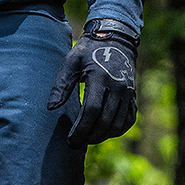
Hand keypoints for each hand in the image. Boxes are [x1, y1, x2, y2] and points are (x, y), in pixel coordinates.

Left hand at [49, 25, 137, 145]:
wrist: (116, 40)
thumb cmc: (88, 51)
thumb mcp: (71, 62)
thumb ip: (61, 84)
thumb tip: (51, 108)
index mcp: (100, 77)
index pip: (92, 110)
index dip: (81, 128)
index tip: (70, 140)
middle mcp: (118, 86)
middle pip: (106, 121)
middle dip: (89, 136)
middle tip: (75, 144)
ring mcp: (128, 92)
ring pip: (118, 123)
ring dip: (102, 136)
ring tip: (87, 140)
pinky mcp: (133, 96)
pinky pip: (129, 120)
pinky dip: (117, 131)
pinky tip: (103, 133)